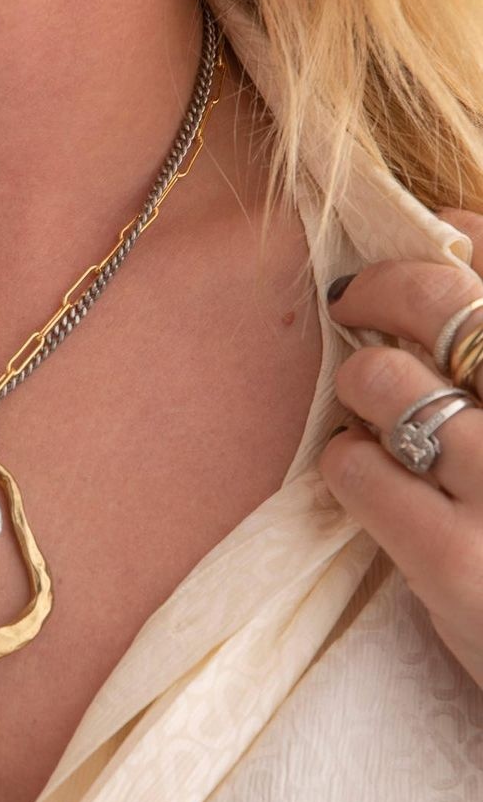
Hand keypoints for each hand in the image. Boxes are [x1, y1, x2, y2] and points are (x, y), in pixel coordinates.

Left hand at [320, 207, 482, 688]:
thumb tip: (449, 245)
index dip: (453, 238)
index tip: (425, 239)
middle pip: (437, 300)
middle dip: (379, 287)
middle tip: (353, 300)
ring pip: (383, 379)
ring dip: (357, 383)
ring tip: (365, 408)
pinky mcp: (457, 562)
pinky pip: (356, 470)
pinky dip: (343, 463)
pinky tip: (360, 475)